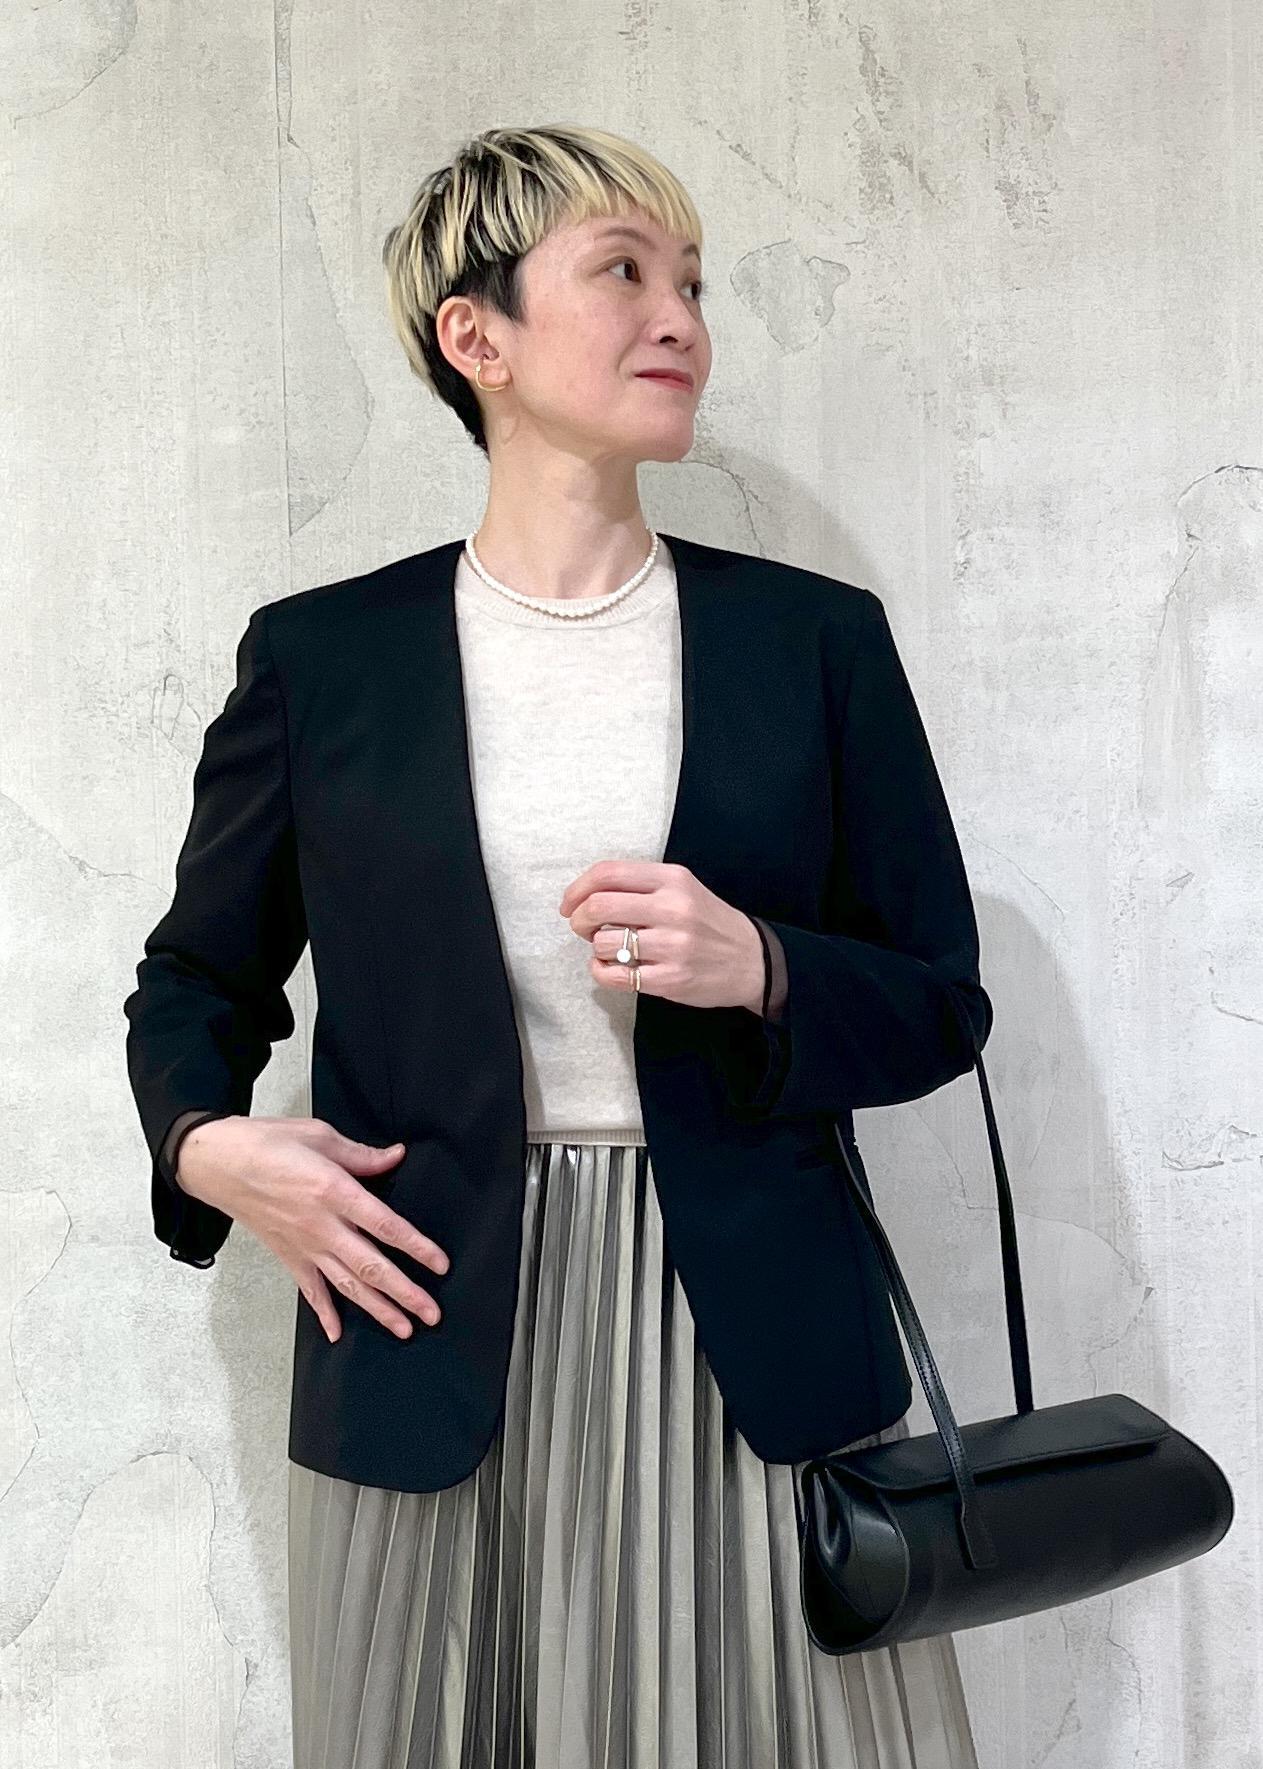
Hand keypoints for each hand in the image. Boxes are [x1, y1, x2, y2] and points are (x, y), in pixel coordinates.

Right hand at [175, 1116, 450, 1344]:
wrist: (217, 1162)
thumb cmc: (266, 1143)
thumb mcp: (319, 1135)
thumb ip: (361, 1154)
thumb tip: (395, 1156)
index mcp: (334, 1191)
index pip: (385, 1225)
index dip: (415, 1246)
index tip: (439, 1264)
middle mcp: (321, 1225)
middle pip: (371, 1265)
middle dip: (404, 1293)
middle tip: (431, 1313)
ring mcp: (303, 1245)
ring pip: (347, 1285)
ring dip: (377, 1309)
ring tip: (404, 1328)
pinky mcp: (287, 1255)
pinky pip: (309, 1290)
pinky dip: (324, 1313)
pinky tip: (338, 1333)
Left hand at [558, 860, 764, 1010]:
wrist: (753, 960)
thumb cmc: (709, 923)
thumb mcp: (683, 889)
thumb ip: (640, 886)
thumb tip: (587, 896)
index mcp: (672, 879)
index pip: (609, 872)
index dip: (578, 888)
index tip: (569, 904)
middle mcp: (672, 909)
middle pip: (599, 906)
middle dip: (579, 919)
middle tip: (583, 928)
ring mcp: (672, 946)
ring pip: (603, 943)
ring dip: (595, 948)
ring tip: (610, 949)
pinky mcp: (669, 979)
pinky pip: (613, 976)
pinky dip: (601, 972)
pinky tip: (610, 968)